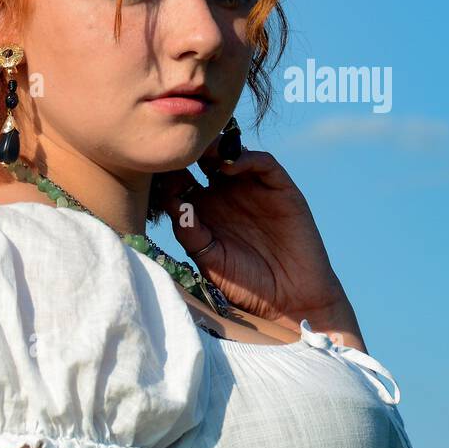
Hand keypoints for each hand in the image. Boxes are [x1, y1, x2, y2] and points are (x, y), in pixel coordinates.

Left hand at [152, 136, 349, 326]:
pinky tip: (229, 166)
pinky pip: (263, 163)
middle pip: (204, 160)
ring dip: (217, 148)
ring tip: (203, 152)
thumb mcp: (209, 260)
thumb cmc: (246, 285)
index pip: (182, 180)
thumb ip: (190, 233)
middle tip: (180, 151)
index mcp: (204, 211)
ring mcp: (253, 189)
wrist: (290, 299)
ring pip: (232, 155)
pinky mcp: (280, 188)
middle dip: (192, 152)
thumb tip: (172, 202)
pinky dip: (246, 157)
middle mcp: (227, 195)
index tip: (158, 173)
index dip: (170, 173)